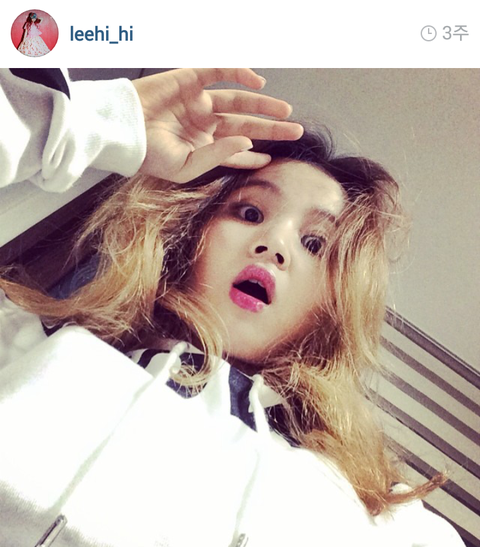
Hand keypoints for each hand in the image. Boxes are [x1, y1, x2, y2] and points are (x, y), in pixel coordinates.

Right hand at [132, 68, 302, 182]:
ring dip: (263, 104)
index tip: (271, 159)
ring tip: (285, 111)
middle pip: (243, 125)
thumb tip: (248, 143)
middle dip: (269, 128)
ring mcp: (198, 102)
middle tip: (294, 130)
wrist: (121, 130)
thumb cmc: (147, 155)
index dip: (253, 156)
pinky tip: (258, 81)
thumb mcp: (186, 166)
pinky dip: (239, 73)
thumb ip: (218, 155)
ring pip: (238, 100)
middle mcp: (203, 125)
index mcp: (200, 147)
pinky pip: (220, 72)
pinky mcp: (190, 80)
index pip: (233, 152)